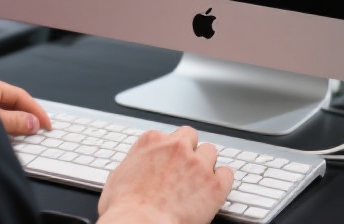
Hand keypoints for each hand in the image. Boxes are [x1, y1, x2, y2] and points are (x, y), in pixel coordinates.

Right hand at [97, 127, 231, 223]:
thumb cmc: (125, 208)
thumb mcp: (116, 178)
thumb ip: (130, 166)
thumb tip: (130, 169)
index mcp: (151, 141)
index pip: (168, 135)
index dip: (169, 151)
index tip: (168, 162)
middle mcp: (177, 147)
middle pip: (191, 137)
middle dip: (189, 150)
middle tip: (185, 168)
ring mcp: (197, 164)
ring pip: (211, 151)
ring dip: (206, 163)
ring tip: (199, 180)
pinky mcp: (214, 184)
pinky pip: (228, 173)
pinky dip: (223, 180)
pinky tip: (215, 188)